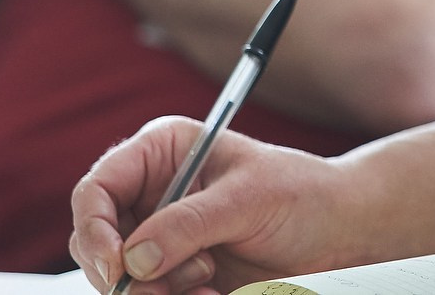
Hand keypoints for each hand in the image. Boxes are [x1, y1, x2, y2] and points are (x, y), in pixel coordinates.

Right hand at [71, 117, 348, 294]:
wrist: (339, 233)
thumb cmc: (302, 195)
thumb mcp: (248, 198)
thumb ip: (190, 224)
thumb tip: (135, 258)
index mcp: (162, 153)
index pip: (97, 189)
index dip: (95, 229)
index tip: (117, 265)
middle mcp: (152, 195)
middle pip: (96, 243)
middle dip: (125, 273)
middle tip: (166, 287)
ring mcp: (161, 238)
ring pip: (119, 280)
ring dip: (156, 293)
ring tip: (207, 285)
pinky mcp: (175, 275)